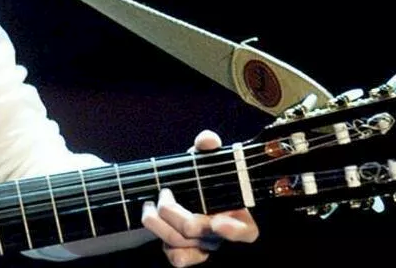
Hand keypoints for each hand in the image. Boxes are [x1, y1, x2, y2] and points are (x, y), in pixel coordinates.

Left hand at [140, 130, 257, 266]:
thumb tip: (207, 140)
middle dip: (174, 211)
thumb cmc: (200, 176)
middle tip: (164, 193)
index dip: (234, 231)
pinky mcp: (189, 253)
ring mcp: (205, 245)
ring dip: (160, 222)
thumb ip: (208, 147)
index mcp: (237, 213)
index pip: (246, 231)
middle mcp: (222, 233)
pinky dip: (163, 243)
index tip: (217, 222)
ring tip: (149, 204)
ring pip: (182, 243)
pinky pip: (178, 258)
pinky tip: (153, 222)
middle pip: (199, 231)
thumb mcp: (204, 159)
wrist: (182, 191)